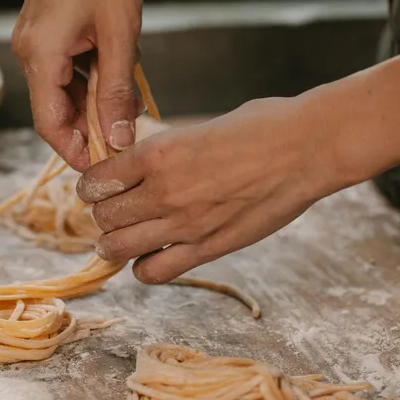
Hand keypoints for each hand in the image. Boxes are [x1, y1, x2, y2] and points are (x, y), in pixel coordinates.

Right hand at [11, 0, 144, 170]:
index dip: (74, 151)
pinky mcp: (48, 31)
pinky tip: (117, 82)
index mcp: (40, 55)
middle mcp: (31, 51)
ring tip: (126, 112)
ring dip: (94, 105)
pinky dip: (90, 82)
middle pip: (55, 109)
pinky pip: (66, 70)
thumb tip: (118, 137)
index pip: (49, 123)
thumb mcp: (120, 35)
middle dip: (89, 129)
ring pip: (63, 91)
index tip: (100, 168)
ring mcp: (37, 41)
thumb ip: (117, 90)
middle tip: (124, 141)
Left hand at [76, 97, 354, 283]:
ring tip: (118, 239)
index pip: (97, 179)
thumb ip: (165, 152)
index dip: (91, 185)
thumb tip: (139, 165)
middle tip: (110, 212)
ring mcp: (185, 224)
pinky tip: (150, 256)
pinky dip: (143, 268)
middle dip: (102, 214)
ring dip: (113, 243)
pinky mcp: (208, 248)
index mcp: (158, 152)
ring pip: (119, 247)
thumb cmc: (261, 127)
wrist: (308, 148)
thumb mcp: (198, 128)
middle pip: (104, 215)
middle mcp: (164, 190)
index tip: (97, 187)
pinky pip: (155, 272)